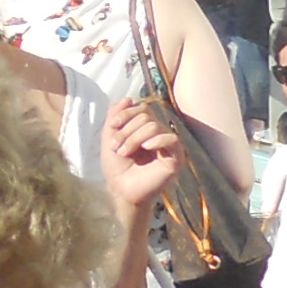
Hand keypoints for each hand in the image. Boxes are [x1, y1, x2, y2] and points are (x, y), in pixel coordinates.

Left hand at [100, 96, 182, 213]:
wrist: (121, 188)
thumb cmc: (116, 166)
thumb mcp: (110, 136)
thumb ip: (116, 115)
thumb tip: (128, 99)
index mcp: (144, 128)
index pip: (141, 108)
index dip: (125, 114)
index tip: (111, 126)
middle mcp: (158, 133)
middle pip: (146, 116)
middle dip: (127, 130)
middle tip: (117, 148)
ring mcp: (168, 145)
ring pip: (153, 126)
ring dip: (134, 138)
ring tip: (125, 152)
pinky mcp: (176, 157)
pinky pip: (172, 139)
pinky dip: (156, 140)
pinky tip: (146, 148)